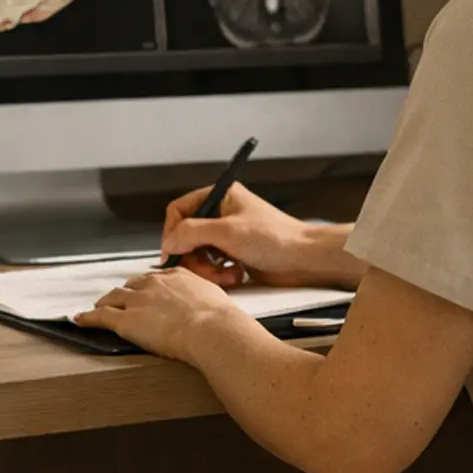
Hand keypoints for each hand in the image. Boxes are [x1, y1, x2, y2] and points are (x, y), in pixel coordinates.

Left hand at [74, 264, 241, 358]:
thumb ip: (205, 298)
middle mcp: (154, 284)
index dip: (147, 286)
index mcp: (177, 276)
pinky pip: (101, 317)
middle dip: (125, 292)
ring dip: (105, 302)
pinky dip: (88, 318)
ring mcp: (137, 301)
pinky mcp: (125, 320)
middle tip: (120, 299)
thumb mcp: (216, 297)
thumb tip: (210, 305)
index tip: (145, 291)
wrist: (210, 328)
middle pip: (131, 285)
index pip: (155, 278)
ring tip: (98, 307)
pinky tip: (80, 319)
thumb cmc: (220, 318)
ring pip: (113, 298)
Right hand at [161, 179, 321, 286]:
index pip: (179, 210)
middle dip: (193, 257)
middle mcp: (221, 214)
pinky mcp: (233, 255)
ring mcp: (227, 236)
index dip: (172, 232)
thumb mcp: (227, 231)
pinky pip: (212, 267)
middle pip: (186, 237)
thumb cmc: (276, 237)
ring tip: (225, 274)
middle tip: (203, 269)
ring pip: (198, 255)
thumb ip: (192, 232)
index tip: (172, 253)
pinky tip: (236, 275)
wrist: (303, 259)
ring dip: (208, 270)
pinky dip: (219, 275)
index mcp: (220, 196)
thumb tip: (168, 242)